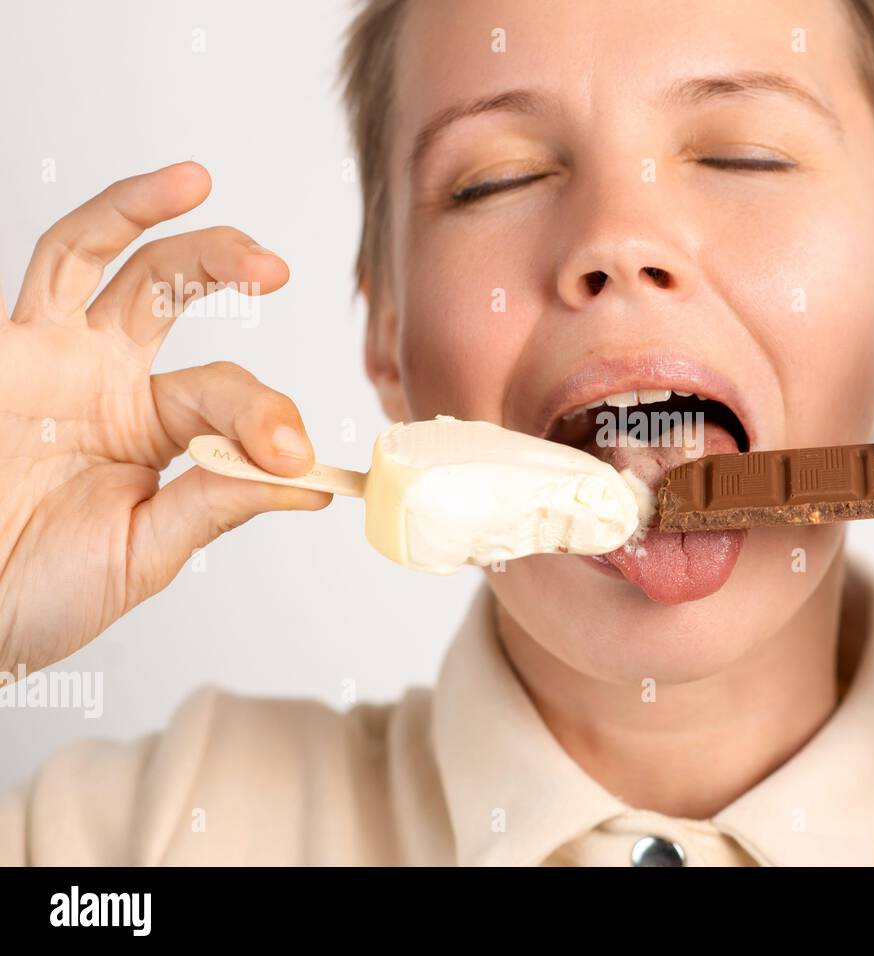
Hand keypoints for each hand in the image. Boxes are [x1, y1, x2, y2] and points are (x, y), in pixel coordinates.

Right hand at [0, 162, 329, 675]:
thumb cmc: (37, 589)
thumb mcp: (141, 552)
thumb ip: (216, 505)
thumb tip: (311, 483)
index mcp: (149, 424)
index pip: (223, 390)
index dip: (265, 413)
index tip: (292, 454)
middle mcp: (99, 375)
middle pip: (166, 290)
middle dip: (221, 263)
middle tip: (274, 267)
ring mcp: (42, 356)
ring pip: (92, 257)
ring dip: (140, 212)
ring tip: (195, 179)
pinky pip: (27, 281)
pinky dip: (76, 238)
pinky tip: (113, 209)